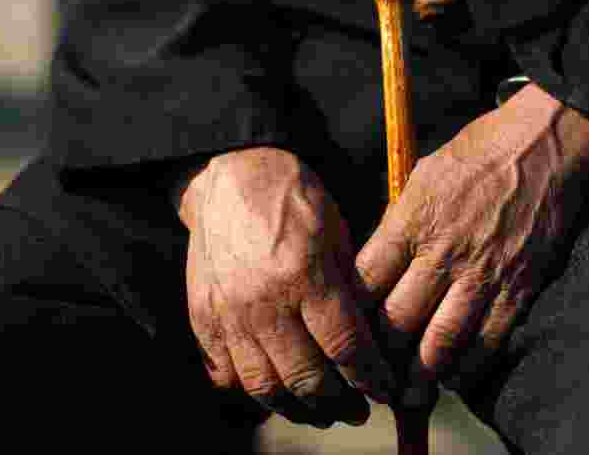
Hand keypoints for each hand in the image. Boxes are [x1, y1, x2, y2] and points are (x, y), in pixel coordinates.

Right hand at [176, 147, 397, 427]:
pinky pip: (226, 375)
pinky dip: (252, 392)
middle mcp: (264, 302)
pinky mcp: (204, 319)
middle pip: (306, 377)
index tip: (384, 390)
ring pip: (264, 387)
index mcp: (306, 275)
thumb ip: (352, 289)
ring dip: (298, 408)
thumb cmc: (296, 201)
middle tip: (356, 410)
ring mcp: (229, 314)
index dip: (370, 378)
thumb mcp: (338, 235)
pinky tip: (276, 389)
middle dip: (339, 404)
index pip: (346, 347)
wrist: (233, 177)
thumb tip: (372, 342)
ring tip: (320, 411)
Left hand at [355, 84, 588, 399]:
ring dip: (419, 376)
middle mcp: (441, 252)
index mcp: (411, 221)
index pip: (365, 284)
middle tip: (370, 376)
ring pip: (438, 343)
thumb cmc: (482, 151)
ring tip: (409, 393)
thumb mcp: (423, 175)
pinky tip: (454, 377)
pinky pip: (487, 342)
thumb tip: (380, 261)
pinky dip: (467, 367)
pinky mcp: (518, 287)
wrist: (548, 143)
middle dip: (378, 357)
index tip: (347, 333)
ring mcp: (481, 274)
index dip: (351, 317)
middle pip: (395, 322)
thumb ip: (399, 222)